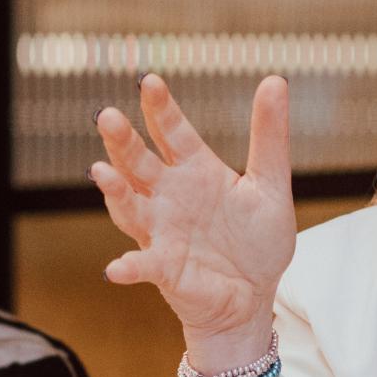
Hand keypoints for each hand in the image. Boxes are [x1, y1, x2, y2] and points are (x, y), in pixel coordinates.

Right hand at [92, 74, 295, 357]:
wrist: (255, 297)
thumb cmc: (257, 241)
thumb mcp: (271, 185)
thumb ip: (270, 137)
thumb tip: (274, 80)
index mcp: (195, 171)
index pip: (172, 132)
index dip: (161, 109)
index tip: (150, 82)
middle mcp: (169, 196)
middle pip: (138, 162)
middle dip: (122, 141)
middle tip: (108, 116)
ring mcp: (162, 232)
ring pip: (130, 207)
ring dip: (115, 192)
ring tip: (102, 173)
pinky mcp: (164, 270)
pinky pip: (143, 265)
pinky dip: (129, 267)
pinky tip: (117, 268)